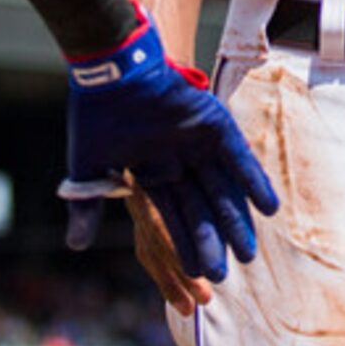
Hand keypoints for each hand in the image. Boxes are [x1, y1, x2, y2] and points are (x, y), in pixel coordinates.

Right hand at [60, 14, 278, 291]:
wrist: (110, 69)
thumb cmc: (95, 115)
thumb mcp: (89, 167)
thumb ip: (88, 206)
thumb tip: (75, 245)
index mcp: (153, 173)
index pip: (174, 217)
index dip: (186, 245)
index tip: (198, 276)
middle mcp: (180, 162)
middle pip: (202, 209)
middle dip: (214, 241)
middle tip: (225, 275)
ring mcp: (199, 143)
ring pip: (223, 189)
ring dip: (237, 220)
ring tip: (249, 253)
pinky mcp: (215, 124)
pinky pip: (239, 158)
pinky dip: (253, 182)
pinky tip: (268, 208)